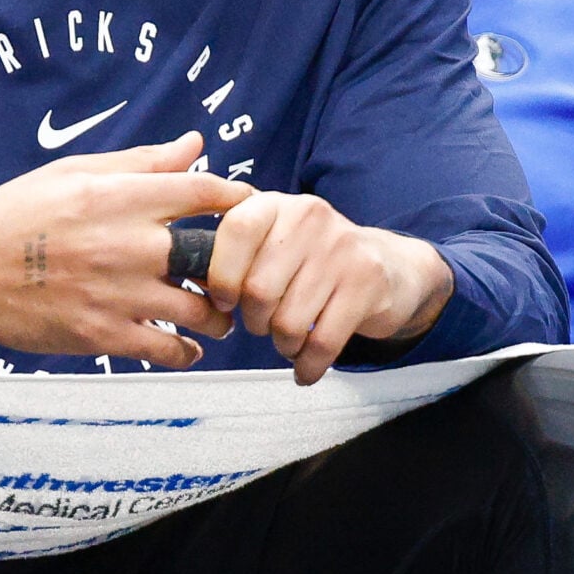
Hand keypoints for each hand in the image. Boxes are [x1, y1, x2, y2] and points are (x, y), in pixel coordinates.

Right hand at [0, 132, 249, 368]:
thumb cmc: (16, 214)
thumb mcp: (74, 172)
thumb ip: (141, 163)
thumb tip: (195, 143)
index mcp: (119, 195)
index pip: (204, 191)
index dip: (240, 200)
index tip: (254, 210)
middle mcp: (125, 243)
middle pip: (216, 253)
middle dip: (240, 263)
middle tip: (246, 270)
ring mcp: (116, 293)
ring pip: (201, 309)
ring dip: (219, 315)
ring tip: (219, 315)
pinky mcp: (101, 335)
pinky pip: (167, 348)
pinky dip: (187, 351)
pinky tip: (188, 346)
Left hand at [202, 190, 454, 384]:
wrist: (390, 267)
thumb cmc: (312, 260)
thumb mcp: (273, 239)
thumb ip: (230, 249)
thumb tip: (182, 275)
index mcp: (275, 205)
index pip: (233, 233)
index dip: (221, 276)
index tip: (224, 300)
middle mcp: (309, 218)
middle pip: (258, 290)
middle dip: (255, 321)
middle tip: (264, 324)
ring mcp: (341, 249)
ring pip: (289, 321)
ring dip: (283, 344)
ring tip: (289, 339)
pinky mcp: (367, 282)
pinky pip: (323, 342)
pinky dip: (308, 366)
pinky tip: (305, 368)